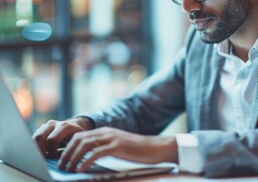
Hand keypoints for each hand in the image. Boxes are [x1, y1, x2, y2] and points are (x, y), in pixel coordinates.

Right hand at [32, 118, 92, 157]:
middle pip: (40, 138)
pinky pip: (34, 138)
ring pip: (35, 138)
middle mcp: (55, 123)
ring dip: (38, 148)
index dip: (51, 151)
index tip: (54, 157)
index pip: (52, 139)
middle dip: (41, 150)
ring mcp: (47, 124)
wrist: (74, 127)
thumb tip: (60, 161)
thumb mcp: (76, 143)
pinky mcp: (42, 127)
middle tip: (46, 158)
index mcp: (65, 127)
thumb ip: (69, 149)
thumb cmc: (75, 137)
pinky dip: (37, 146)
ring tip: (46, 154)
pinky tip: (45, 150)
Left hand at [58, 127, 177, 171]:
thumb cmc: (135, 150)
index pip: (79, 136)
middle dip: (66, 153)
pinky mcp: (117, 146)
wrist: (153, 148)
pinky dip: (86, 161)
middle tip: (61, 166)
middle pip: (78, 139)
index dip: (67, 147)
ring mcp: (111, 138)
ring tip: (68, 169)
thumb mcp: (116, 146)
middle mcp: (105, 132)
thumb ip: (103, 148)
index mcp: (104, 132)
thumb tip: (87, 158)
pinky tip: (81, 170)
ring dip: (73, 158)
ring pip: (85, 145)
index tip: (61, 159)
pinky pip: (96, 153)